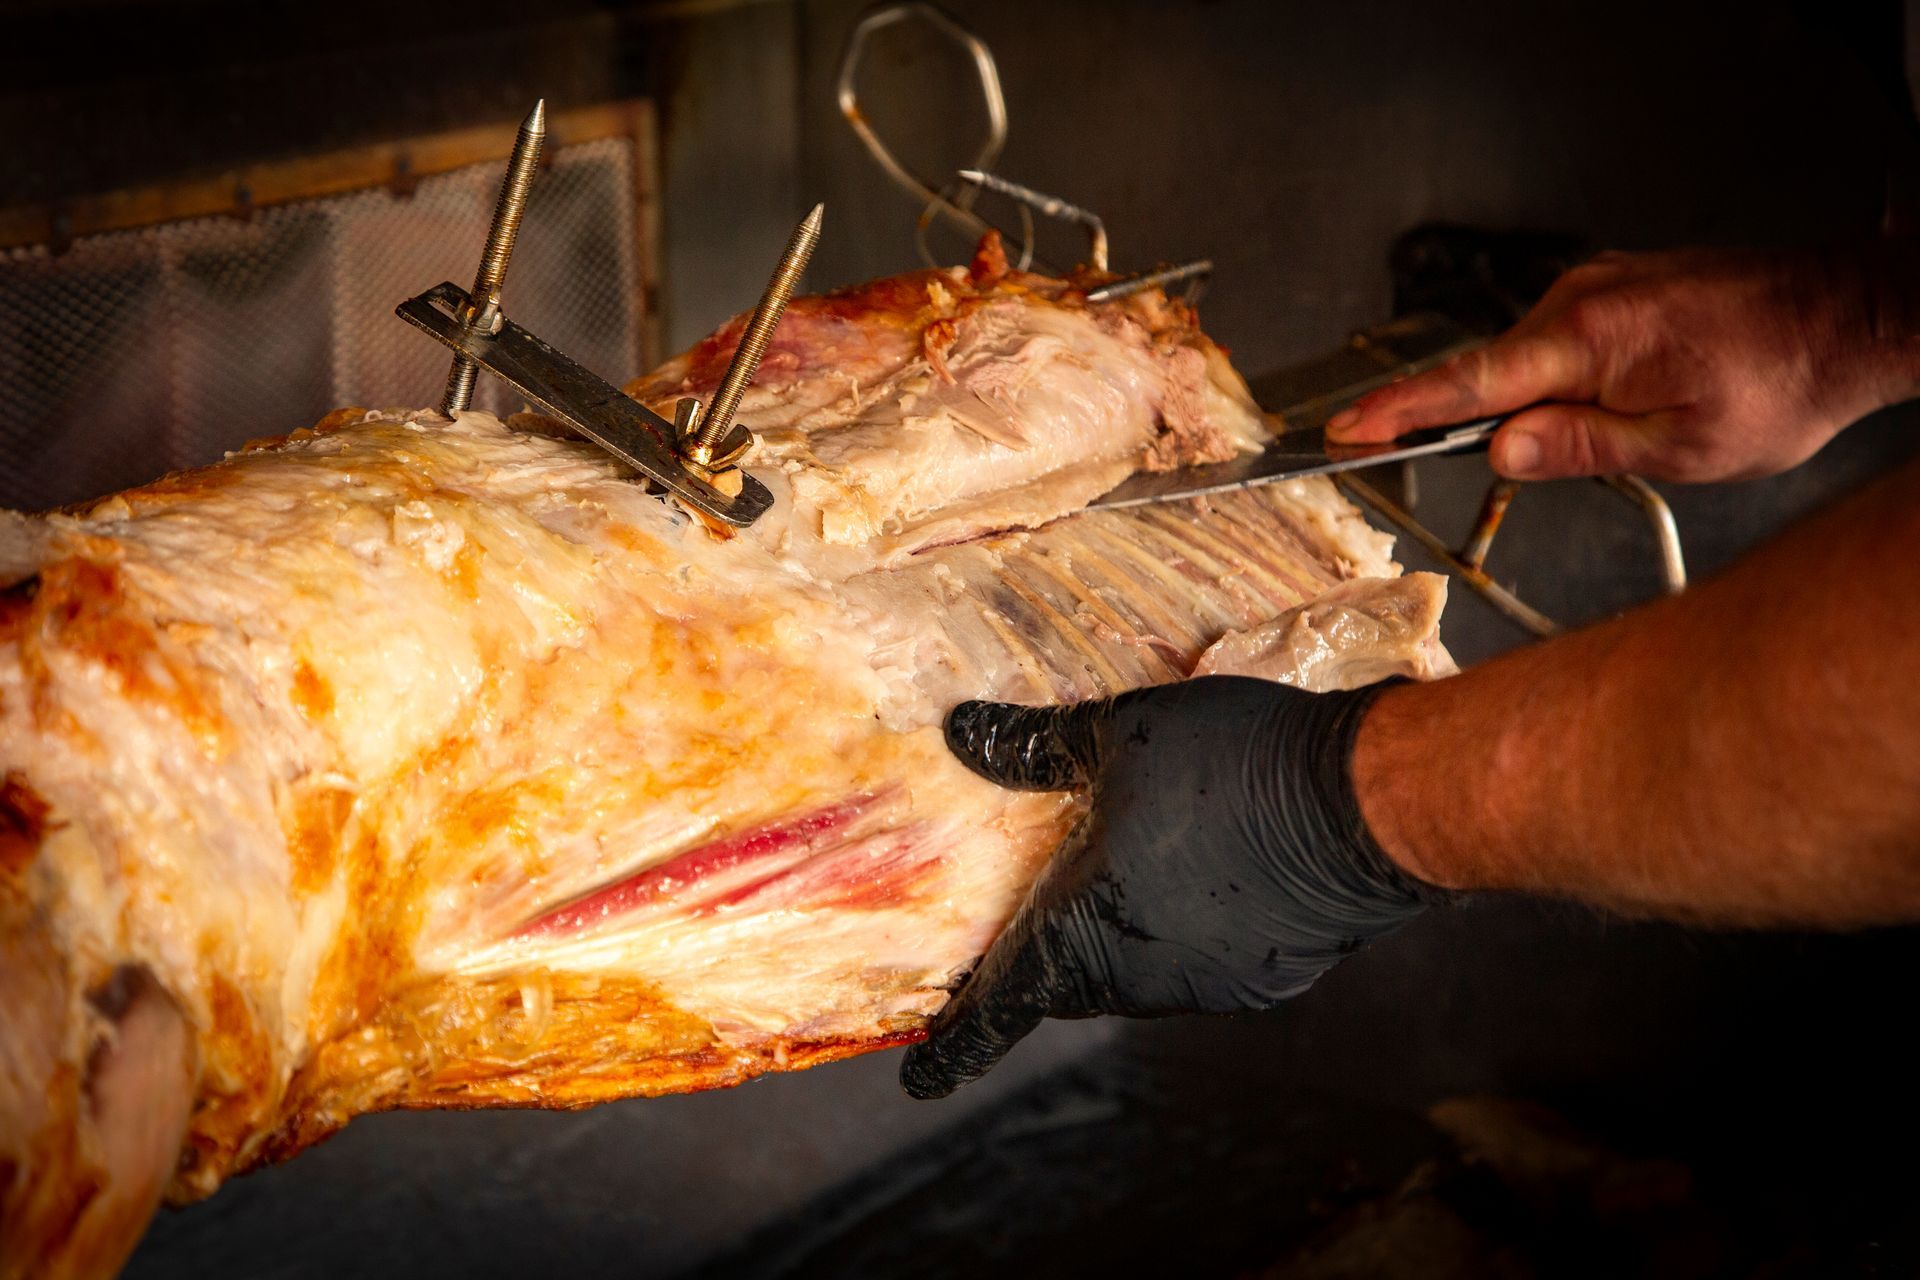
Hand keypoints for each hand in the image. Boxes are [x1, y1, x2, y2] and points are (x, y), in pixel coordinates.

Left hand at [899, 677, 1440, 1099]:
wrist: (1359, 804)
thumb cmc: (1226, 763)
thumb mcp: (1120, 734)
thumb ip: (1035, 746)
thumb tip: (962, 733)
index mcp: (1080, 925)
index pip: (999, 1003)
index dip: (955, 1045)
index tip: (920, 1079)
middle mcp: (1134, 975)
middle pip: (1066, 980)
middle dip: (1046, 956)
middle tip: (1040, 906)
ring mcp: (1202, 988)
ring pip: (1134, 974)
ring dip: (1122, 936)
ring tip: (1137, 867)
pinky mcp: (1261, 984)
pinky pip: (1199, 968)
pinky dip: (1187, 934)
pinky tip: (1212, 877)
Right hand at [1326, 246, 1915, 482]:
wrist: (1851, 315)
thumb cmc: (1782, 382)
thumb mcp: (1682, 444)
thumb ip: (1580, 445)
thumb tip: (1500, 450)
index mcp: (1591, 338)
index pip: (1470, 383)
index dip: (1399, 412)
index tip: (1342, 431)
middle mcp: (1584, 298)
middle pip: (1488, 372)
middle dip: (1460, 421)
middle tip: (1451, 460)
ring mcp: (1599, 287)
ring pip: (1526, 360)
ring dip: (1526, 406)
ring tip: (1601, 439)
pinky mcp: (1616, 290)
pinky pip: (1557, 342)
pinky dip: (1551, 381)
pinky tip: (1595, 410)